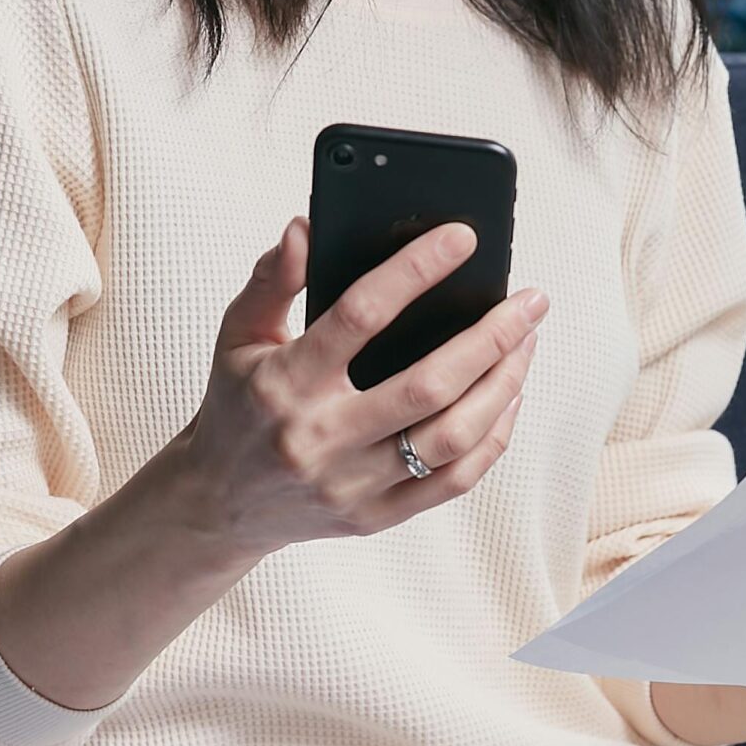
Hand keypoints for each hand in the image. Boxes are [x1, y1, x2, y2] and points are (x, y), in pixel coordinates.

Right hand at [179, 215, 547, 555]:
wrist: (216, 504)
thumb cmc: (237, 405)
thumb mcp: (237, 335)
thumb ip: (271, 279)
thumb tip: (307, 227)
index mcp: (285, 384)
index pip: (360, 316)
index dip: (415, 271)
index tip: (462, 238)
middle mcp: (320, 439)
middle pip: (428, 385)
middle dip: (492, 337)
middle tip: (530, 301)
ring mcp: (350, 485)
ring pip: (451, 437)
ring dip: (502, 385)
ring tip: (526, 343)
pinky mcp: (373, 518)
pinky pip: (453, 481)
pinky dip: (492, 437)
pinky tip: (508, 397)